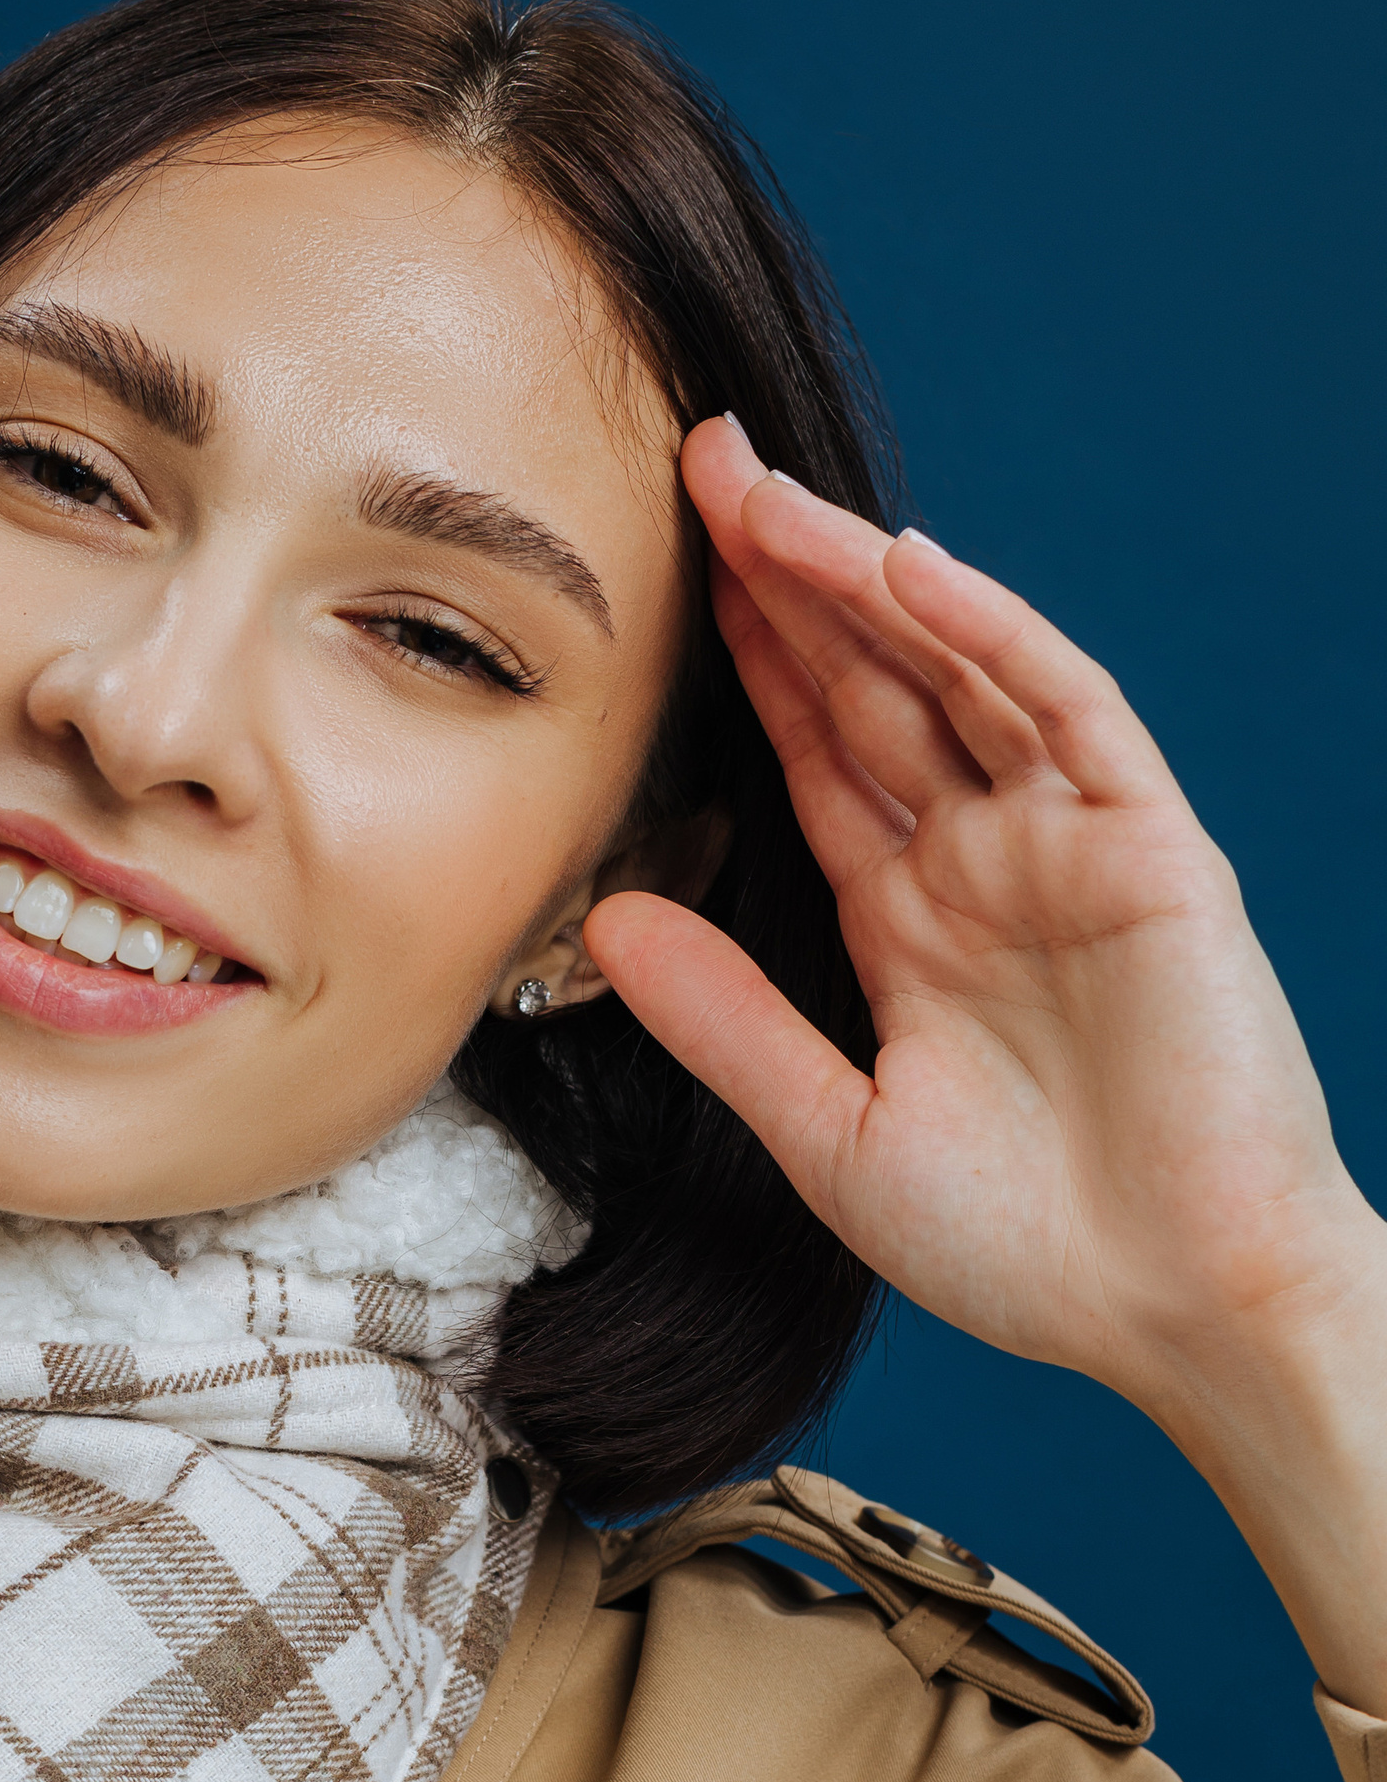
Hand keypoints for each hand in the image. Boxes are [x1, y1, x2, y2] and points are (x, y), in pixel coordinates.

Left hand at [588, 417, 1386, 1707]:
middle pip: (870, 684)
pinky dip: (989, 633)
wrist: (1176, 1315)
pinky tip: (906, 566)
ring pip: (953, 670)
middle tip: (691, 466)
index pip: (815, 755)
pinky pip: (1065, 711)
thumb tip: (606, 922)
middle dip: (783, 578)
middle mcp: (987, 861)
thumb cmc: (1026, 1248)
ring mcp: (1069, 844)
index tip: (660, 574)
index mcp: (914, 922)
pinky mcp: (1148, 849)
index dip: (744, 662)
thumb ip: (726, 1021)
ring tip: (762, 492)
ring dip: (861, 577)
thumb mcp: (830, 1132)